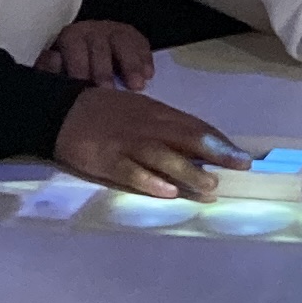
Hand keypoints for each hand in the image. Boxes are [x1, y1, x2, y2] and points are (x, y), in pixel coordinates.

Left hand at [35, 19, 154, 89]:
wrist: (93, 58)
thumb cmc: (74, 71)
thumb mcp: (58, 70)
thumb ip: (51, 69)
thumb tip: (53, 61)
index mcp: (71, 37)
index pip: (73, 45)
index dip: (78, 65)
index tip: (82, 83)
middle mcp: (93, 30)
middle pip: (99, 45)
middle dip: (104, 69)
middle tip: (108, 90)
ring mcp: (115, 31)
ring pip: (123, 42)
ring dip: (130, 65)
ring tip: (136, 86)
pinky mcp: (135, 37)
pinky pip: (141, 44)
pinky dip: (145, 60)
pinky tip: (148, 75)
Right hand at [58, 83, 252, 197]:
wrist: (61, 110)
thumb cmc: (106, 112)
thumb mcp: (139, 110)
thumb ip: (166, 126)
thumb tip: (198, 144)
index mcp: (157, 113)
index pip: (194, 126)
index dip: (219, 140)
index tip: (241, 155)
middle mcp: (147, 126)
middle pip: (186, 138)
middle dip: (216, 152)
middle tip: (239, 166)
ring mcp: (127, 143)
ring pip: (163, 156)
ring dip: (188, 171)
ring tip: (210, 185)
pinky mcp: (107, 159)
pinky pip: (131, 172)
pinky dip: (150, 181)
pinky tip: (168, 192)